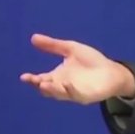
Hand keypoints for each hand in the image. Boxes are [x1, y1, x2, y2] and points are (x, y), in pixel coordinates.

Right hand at [20, 33, 134, 104]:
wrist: (111, 70)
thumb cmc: (91, 61)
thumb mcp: (71, 49)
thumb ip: (53, 45)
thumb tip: (33, 37)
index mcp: (57, 76)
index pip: (41, 79)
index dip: (32, 79)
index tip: (24, 76)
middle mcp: (62, 86)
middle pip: (47, 89)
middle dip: (40, 85)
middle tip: (35, 80)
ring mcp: (73, 92)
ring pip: (59, 94)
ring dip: (52, 90)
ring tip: (44, 84)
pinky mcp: (84, 96)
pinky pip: (76, 95)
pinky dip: (71, 91)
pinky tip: (67, 84)